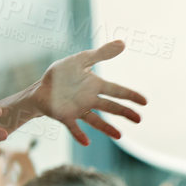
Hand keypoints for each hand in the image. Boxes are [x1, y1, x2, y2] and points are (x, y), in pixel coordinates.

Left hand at [32, 41, 147, 145]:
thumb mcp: (80, 60)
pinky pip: (73, 127)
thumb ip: (100, 54)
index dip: (130, 96)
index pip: (116, 90)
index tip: (144, 102)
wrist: (40, 88)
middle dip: (124, 112)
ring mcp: (78, 109)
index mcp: (95, 86)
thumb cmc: (62, 75)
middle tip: (139, 119)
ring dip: (107, 128)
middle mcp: (90, 99)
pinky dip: (79, 135)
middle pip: (110, 107)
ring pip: (96, 120)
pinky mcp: (65, 116)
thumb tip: (123, 43)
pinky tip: (86, 142)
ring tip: (119, 136)